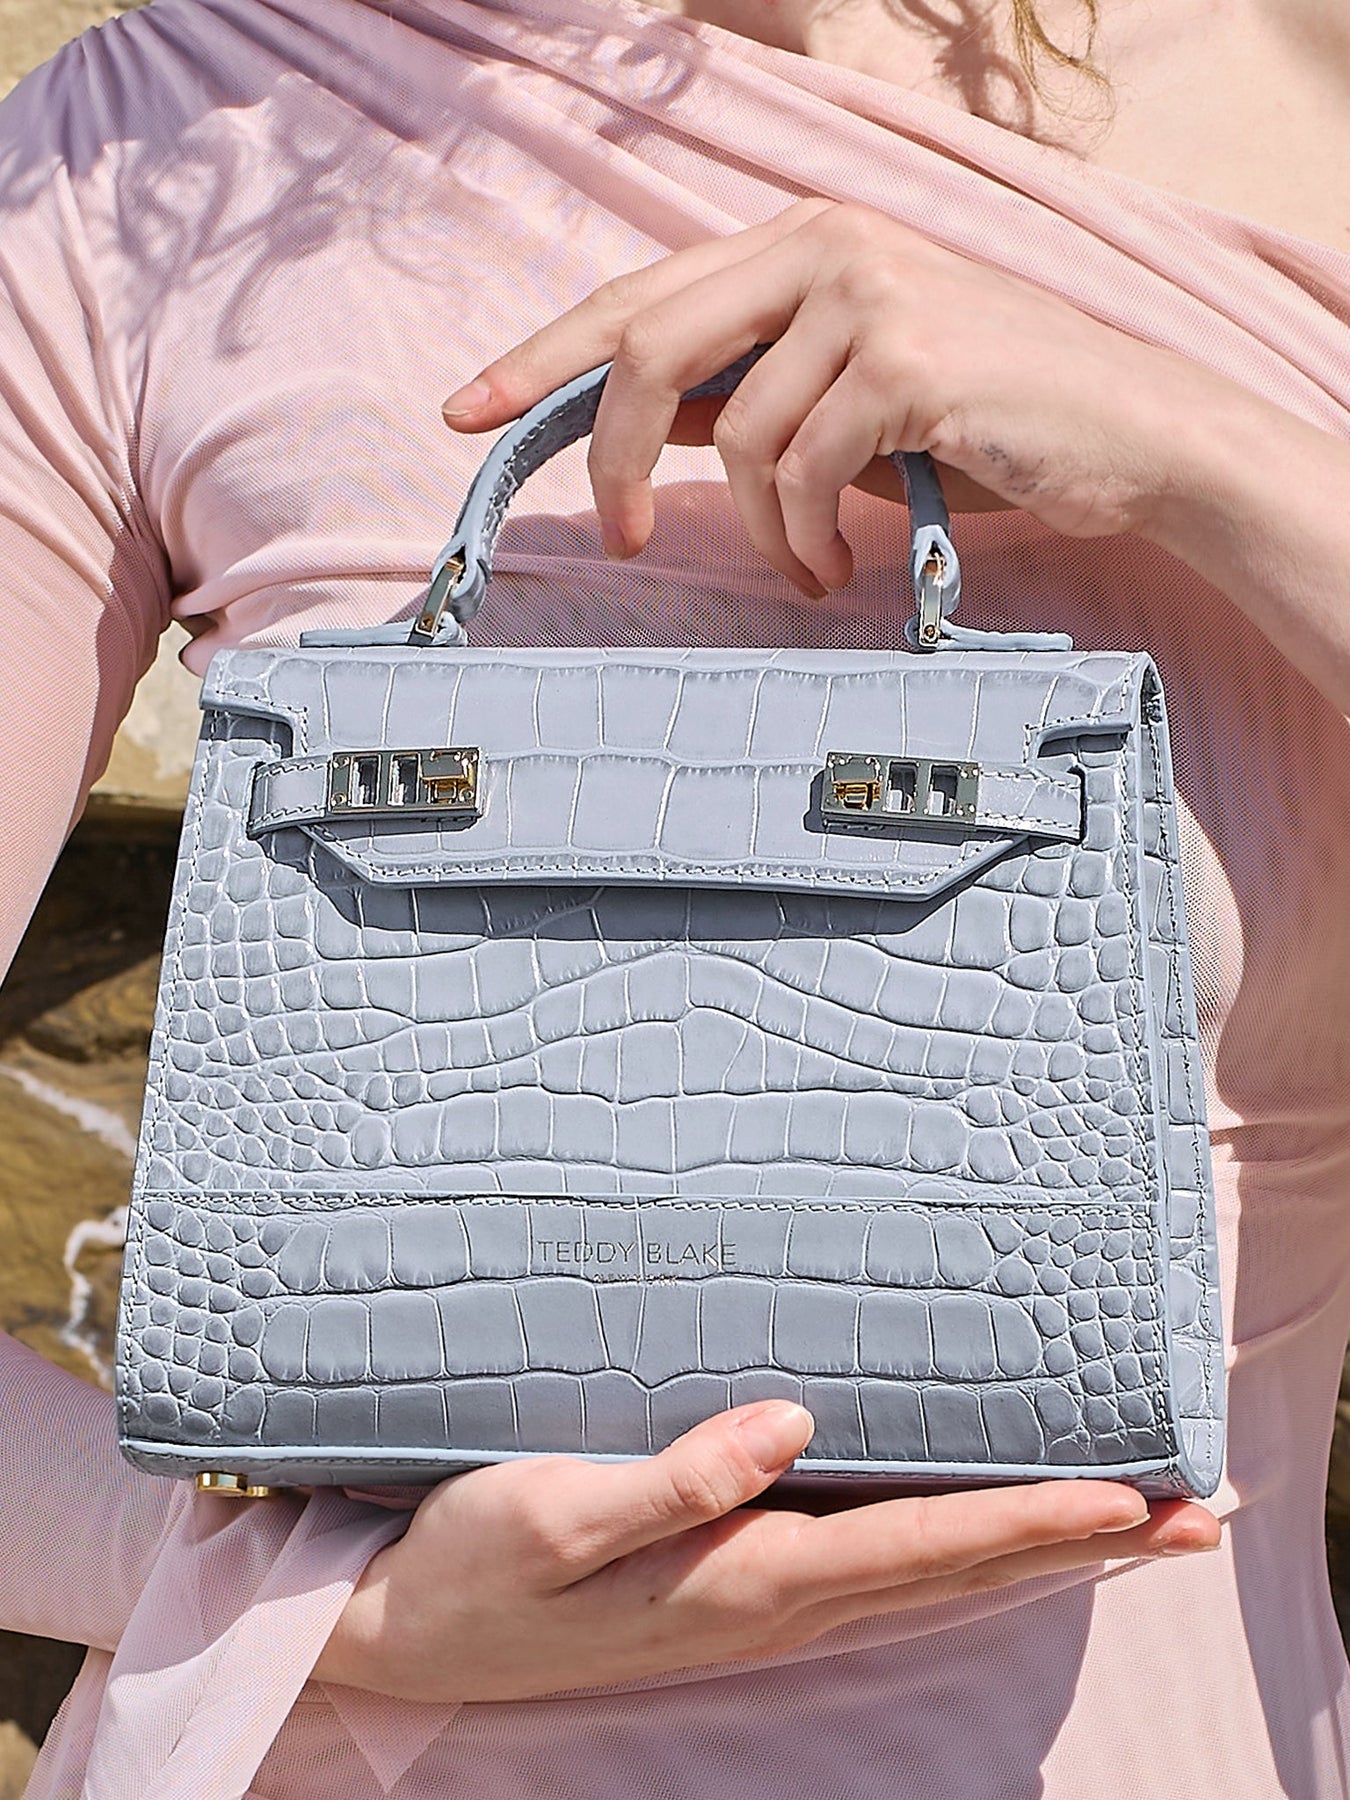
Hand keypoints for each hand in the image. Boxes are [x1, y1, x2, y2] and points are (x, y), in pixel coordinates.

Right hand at [313, 1399, 1219, 1701]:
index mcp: (747, 1580)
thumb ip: (676, 1476)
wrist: (411, 1637)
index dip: (1033, 1523)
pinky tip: (999, 1540)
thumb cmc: (479, 1562)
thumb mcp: (555, 1515)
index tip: (1135, 1498)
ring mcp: (766, 1605)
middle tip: (1196, 1519)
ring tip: (1137, 1529)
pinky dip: (971, 1557)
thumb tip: (789, 1424)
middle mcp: (779, 1603)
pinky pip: (892, 1577)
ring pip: (941, 1583)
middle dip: (1083, 1547)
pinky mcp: (742, 1586)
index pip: (923, 1550)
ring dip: (1046, 1556)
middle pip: (962, 1575)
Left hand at [441, 199, 1226, 599]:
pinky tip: (841, 569)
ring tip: (807, 567)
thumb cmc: (984, 423)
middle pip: (649, 344)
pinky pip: (802, 471)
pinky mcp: (907, 357)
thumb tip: (642, 429)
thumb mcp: (846, 403)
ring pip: (738, 435)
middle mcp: (824, 243)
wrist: (1129, 432)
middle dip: (616, 457)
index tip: (468, 411)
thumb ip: (748, 396)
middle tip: (626, 536)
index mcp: (799, 242)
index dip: (543, 357)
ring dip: (761, 532)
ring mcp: (866, 292)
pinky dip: (806, 542)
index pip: (637, 294)